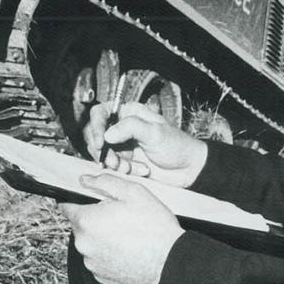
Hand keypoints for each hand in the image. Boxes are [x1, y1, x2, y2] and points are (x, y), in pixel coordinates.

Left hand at [61, 174, 183, 283]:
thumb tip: (85, 180)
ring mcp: (92, 263)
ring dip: (101, 238)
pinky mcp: (102, 277)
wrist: (171, 262)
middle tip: (118, 216)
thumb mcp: (133, 192)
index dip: (77, 201)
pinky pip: (99, 260)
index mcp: (86, 221)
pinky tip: (127, 250)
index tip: (89, 201)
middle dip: (94, 219)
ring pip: (90, 243)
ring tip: (126, 235)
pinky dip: (109, 255)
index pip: (66, 207)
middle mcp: (83, 244)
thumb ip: (105, 181)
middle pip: (80, 226)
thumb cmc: (154, 226)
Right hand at [83, 102, 207, 187]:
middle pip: (96, 134)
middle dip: (103, 151)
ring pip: (102, 153)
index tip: (100, 144)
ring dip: (114, 163)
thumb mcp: (155, 133)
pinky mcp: (125, 161)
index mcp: (129, 113)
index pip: (100, 113)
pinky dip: (123, 171)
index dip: (95, 127)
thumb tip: (107, 134)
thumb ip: (130, 128)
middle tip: (114, 161)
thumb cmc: (176, 146)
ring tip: (130, 168)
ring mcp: (122, 145)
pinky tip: (140, 171)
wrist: (188, 170)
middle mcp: (122, 127)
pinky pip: (112, 166)